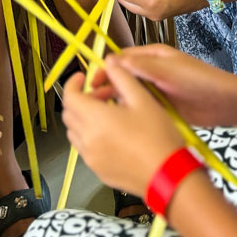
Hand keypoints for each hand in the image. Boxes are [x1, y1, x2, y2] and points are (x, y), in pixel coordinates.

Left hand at [62, 57, 184, 194]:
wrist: (166, 174)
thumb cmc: (158, 135)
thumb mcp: (144, 100)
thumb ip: (123, 78)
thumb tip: (110, 63)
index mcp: (95, 119)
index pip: (70, 97)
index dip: (73, 83)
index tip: (83, 76)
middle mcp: (86, 139)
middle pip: (69, 114)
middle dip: (82, 100)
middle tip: (104, 94)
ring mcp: (90, 158)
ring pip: (75, 132)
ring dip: (85, 119)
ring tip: (111, 114)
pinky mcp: (98, 170)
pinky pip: (86, 148)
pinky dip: (92, 136)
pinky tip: (116, 135)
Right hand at [85, 44, 236, 128]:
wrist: (223, 103)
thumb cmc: (200, 81)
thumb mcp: (168, 71)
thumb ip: (140, 66)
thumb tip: (111, 60)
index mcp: (153, 55)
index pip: (120, 59)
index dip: (104, 70)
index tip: (92, 84)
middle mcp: (151, 69)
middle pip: (121, 76)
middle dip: (106, 87)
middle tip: (94, 103)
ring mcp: (155, 87)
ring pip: (127, 92)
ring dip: (115, 101)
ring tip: (103, 114)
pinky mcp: (159, 104)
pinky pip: (137, 106)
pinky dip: (127, 111)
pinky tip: (118, 121)